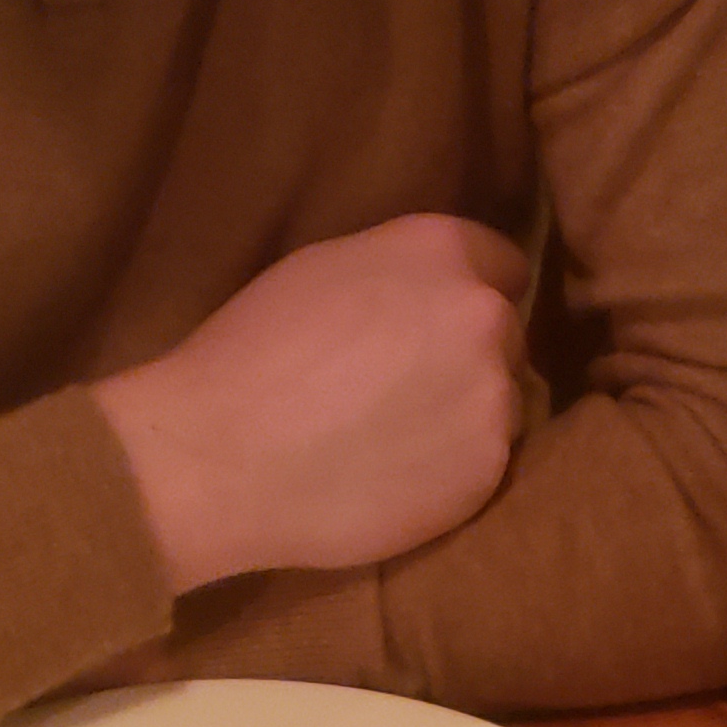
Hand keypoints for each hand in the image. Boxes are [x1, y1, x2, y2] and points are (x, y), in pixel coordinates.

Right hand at [97, 214, 528, 594]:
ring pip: (500, 404)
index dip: (470, 294)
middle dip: (467, 355)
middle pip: (505, 336)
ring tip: (395, 440)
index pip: (504, 265)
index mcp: (442, 251)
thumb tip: (430, 296)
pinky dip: (451, 471)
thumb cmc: (252, 352)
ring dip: (463, 416)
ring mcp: (493, 399)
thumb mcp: (326, 270)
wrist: (221, 456)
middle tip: (406, 388)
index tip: (440, 324)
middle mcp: (483, 316)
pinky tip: (394, 475)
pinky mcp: (485, 473)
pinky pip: (484, 464)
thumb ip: (399, 273)